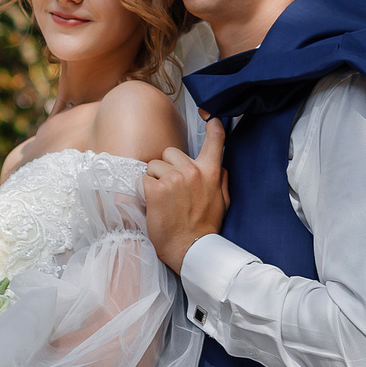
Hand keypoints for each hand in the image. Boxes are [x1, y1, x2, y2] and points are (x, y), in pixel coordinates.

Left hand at [144, 113, 229, 273]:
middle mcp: (193, 171)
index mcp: (211, 172)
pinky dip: (143, 192)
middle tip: (171, 188)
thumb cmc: (205, 228)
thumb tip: (219, 166)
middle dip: (166, 166)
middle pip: (169, 152)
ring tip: (162, 200)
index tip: (210, 116)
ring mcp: (174, 179)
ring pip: (153, 166)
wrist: (191, 250)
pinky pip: (142, 180)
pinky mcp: (156, 190)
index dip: (213, 124)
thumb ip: (221, 180)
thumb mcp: (223, 202)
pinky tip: (153, 205)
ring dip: (154, 180)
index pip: (215, 140)